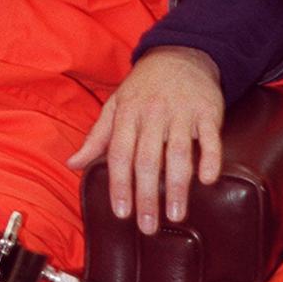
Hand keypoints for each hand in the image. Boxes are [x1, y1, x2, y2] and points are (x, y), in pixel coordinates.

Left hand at [66, 46, 223, 234]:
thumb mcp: (115, 106)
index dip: (119, 184)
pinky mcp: (207, 111)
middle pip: (147, 159)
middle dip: (146, 195)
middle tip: (147, 226)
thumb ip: (97, 137)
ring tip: (176, 215)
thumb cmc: (143, 87)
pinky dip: (210, 158)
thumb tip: (72, 164)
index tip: (121, 213)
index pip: (119, 154)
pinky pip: (210, 137)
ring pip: (178, 152)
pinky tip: (208, 180)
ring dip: (177, 186)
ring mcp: (181, 112)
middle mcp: (152, 113)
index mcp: (127, 113)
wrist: (180, 54)